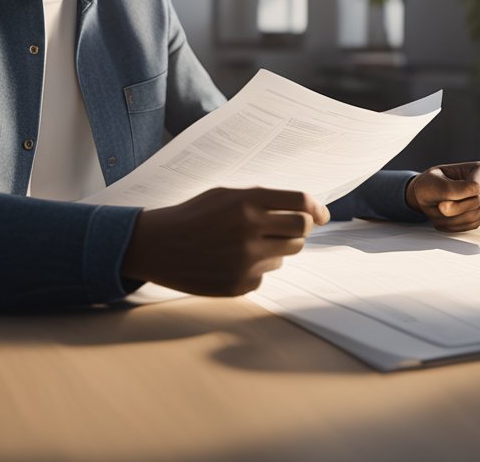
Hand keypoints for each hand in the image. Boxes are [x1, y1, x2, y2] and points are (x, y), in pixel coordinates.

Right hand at [120, 187, 329, 295]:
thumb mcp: (225, 195)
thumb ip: (262, 200)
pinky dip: (256, 268)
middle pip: (302, 230)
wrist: (158, 246)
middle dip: (300, 228)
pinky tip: (231, 261)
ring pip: (287, 254)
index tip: (321, 215)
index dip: (317, 209)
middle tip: (286, 228)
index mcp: (248, 202)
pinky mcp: (240, 284)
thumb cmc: (194, 216)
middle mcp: (251, 230)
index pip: (301, 203)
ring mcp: (246, 261)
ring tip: (248, 243)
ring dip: (277, 248)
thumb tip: (305, 210)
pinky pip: (266, 274)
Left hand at [404, 161, 479, 231]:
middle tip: (439, 205)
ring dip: (450, 217)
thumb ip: (448, 192)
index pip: (476, 186)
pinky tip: (444, 216)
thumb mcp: (434, 182)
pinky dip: (451, 224)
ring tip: (439, 208)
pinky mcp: (477, 219)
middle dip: (454, 206)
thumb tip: (451, 207)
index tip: (442, 188)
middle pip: (477, 202)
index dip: (458, 192)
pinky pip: (467, 226)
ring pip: (473, 217)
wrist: (425, 195)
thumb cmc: (430, 184)